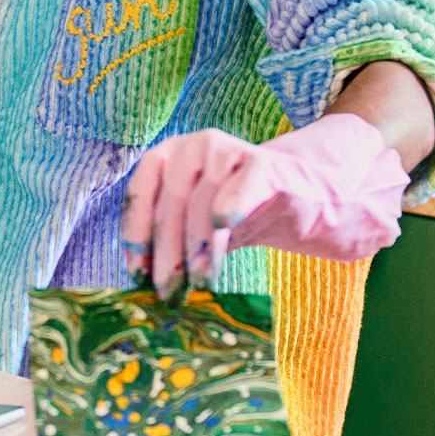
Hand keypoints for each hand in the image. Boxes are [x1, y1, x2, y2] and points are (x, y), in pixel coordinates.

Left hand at [120, 114, 408, 303]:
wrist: (298, 200)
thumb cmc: (237, 216)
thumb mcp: (196, 228)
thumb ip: (170, 244)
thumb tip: (141, 283)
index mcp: (167, 156)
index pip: (140, 192)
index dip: (135, 233)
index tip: (137, 273)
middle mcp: (192, 145)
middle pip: (169, 201)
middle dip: (165, 251)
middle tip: (167, 290)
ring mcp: (226, 150)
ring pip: (200, 202)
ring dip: (195, 247)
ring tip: (197, 282)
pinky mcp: (261, 163)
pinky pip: (236, 192)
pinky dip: (225, 216)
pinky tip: (218, 242)